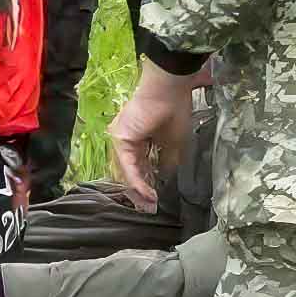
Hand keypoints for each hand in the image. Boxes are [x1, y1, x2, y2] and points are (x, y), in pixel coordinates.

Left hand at [108, 66, 202, 206]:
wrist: (168, 90)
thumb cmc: (175, 111)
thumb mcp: (175, 142)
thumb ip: (167, 160)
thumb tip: (164, 175)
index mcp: (142, 137)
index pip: (142, 164)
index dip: (149, 181)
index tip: (155, 198)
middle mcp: (129, 138)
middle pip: (132, 169)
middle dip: (141, 189)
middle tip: (149, 206)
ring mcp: (123, 138)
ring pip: (128, 169)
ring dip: (138, 189)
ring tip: (148, 205)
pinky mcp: (121, 138)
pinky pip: (128, 165)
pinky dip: (137, 180)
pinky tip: (146, 193)